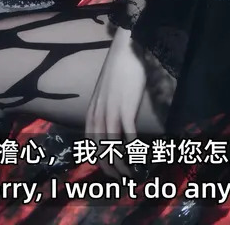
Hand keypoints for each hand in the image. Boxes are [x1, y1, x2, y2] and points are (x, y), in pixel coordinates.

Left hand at [86, 32, 145, 178]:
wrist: (126, 51)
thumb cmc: (118, 69)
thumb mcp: (106, 92)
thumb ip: (106, 106)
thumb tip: (112, 120)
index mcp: (92, 111)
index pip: (90, 141)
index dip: (98, 158)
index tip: (108, 168)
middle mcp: (98, 114)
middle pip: (99, 148)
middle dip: (109, 167)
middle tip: (120, 178)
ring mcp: (111, 112)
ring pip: (112, 146)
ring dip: (121, 163)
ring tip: (129, 174)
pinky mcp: (125, 110)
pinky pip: (127, 136)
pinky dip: (132, 150)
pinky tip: (139, 157)